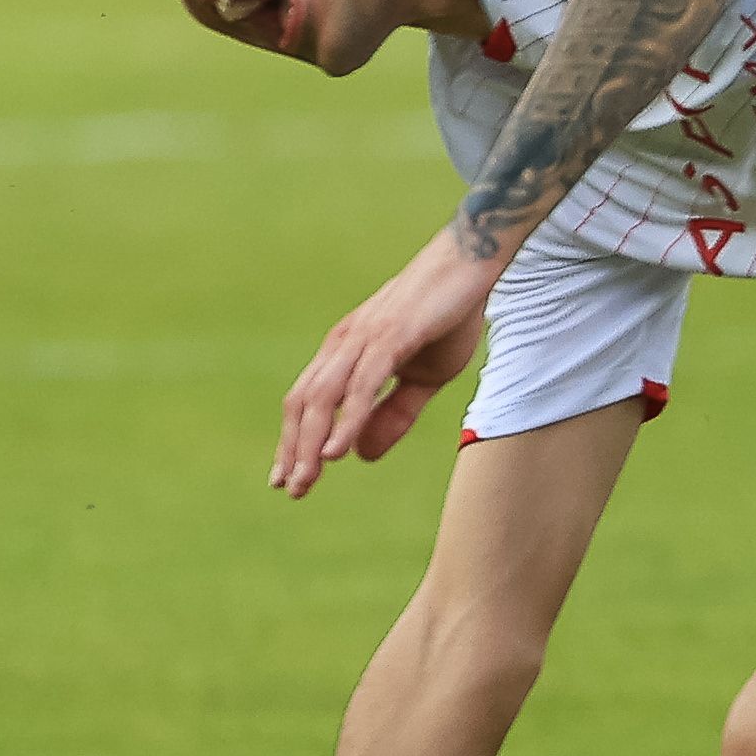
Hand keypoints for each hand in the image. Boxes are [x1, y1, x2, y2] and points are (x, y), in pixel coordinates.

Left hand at [274, 228, 508, 495]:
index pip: (307, 402)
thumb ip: (393, 415)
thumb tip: (361, 456)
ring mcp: (363, 339)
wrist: (471, 266)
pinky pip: (361, 385)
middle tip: (291, 490)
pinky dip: (345, 419)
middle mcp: (344, 344)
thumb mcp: (423, 378)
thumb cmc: (446, 317)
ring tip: (306, 479)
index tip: (284, 478)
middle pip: (305, 403)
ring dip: (311, 442)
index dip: (294, 440)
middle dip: (295, 449)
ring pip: (324, 398)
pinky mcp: (390, 336)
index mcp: (346, 352)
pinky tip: (337, 451)